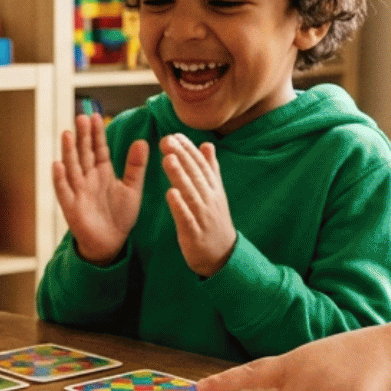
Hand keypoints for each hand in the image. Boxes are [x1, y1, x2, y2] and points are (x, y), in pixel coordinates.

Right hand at [53, 113, 147, 264]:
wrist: (111, 243)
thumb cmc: (120, 215)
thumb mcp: (132, 188)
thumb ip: (136, 166)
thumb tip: (142, 141)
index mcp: (103, 172)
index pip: (99, 148)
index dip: (97, 133)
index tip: (96, 116)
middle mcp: (88, 178)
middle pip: (84, 154)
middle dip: (83, 136)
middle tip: (81, 117)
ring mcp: (78, 191)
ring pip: (72, 167)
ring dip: (69, 151)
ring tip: (68, 134)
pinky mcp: (71, 207)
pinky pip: (64, 191)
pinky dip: (60, 179)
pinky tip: (58, 165)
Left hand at [159, 133, 234, 276]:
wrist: (223, 256)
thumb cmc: (214, 221)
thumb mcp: (215, 193)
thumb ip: (210, 169)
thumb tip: (207, 144)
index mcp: (212, 189)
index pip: (200, 165)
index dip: (188, 149)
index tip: (175, 134)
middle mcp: (209, 199)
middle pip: (195, 175)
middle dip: (181, 156)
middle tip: (167, 139)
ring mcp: (203, 216)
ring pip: (191, 193)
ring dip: (179, 175)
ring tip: (167, 159)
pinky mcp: (195, 233)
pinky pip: (187, 218)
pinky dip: (179, 205)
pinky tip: (170, 193)